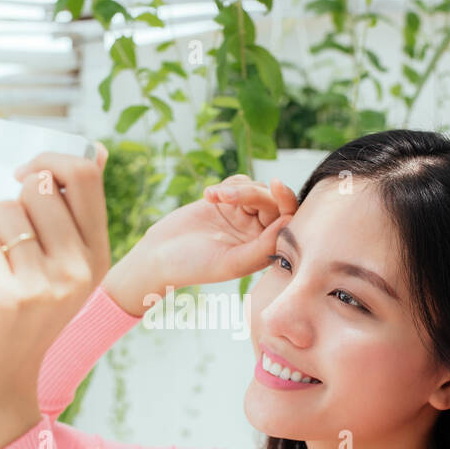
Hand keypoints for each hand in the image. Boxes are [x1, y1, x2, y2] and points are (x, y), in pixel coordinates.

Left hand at [0, 142, 110, 448]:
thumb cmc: (24, 318)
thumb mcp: (66, 270)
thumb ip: (76, 217)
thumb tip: (98, 150)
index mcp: (98, 257)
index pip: (85, 174)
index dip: (49, 157)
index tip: (26, 174)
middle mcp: (78, 269)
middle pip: (37, 185)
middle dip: (11, 197)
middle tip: (10, 240)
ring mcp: (43, 285)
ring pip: (3, 210)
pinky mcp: (4, 297)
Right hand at [137, 174, 298, 289]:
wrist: (158, 256)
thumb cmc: (194, 266)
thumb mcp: (232, 262)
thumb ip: (264, 246)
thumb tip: (291, 222)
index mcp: (265, 250)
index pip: (288, 221)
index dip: (286, 200)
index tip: (276, 185)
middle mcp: (257, 233)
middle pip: (271, 201)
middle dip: (251, 193)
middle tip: (224, 196)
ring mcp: (242, 216)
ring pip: (255, 189)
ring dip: (234, 188)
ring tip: (210, 197)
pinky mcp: (226, 203)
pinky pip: (239, 182)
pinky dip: (226, 185)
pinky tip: (207, 196)